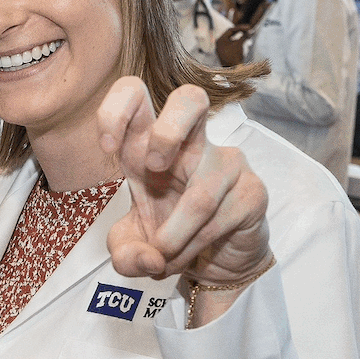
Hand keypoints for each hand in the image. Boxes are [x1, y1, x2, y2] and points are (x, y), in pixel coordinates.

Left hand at [99, 78, 269, 288]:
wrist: (216, 262)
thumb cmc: (168, 238)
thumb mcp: (130, 250)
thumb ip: (124, 254)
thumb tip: (150, 257)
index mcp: (149, 144)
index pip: (135, 95)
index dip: (116, 110)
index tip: (107, 148)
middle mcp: (191, 144)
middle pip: (191, 98)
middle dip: (168, 132)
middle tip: (153, 168)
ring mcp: (226, 163)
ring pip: (200, 195)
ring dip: (172, 238)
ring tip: (164, 258)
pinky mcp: (252, 190)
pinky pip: (217, 220)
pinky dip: (192, 247)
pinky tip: (187, 256)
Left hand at [214, 26, 249, 66]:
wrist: (232, 71)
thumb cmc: (235, 56)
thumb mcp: (240, 44)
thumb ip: (244, 36)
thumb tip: (251, 31)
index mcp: (220, 40)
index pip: (230, 30)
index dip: (240, 28)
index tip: (249, 27)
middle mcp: (219, 43)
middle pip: (230, 33)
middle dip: (240, 31)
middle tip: (249, 29)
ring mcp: (221, 48)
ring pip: (231, 39)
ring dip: (240, 36)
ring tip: (248, 35)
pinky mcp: (225, 53)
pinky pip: (232, 44)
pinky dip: (238, 42)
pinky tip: (245, 41)